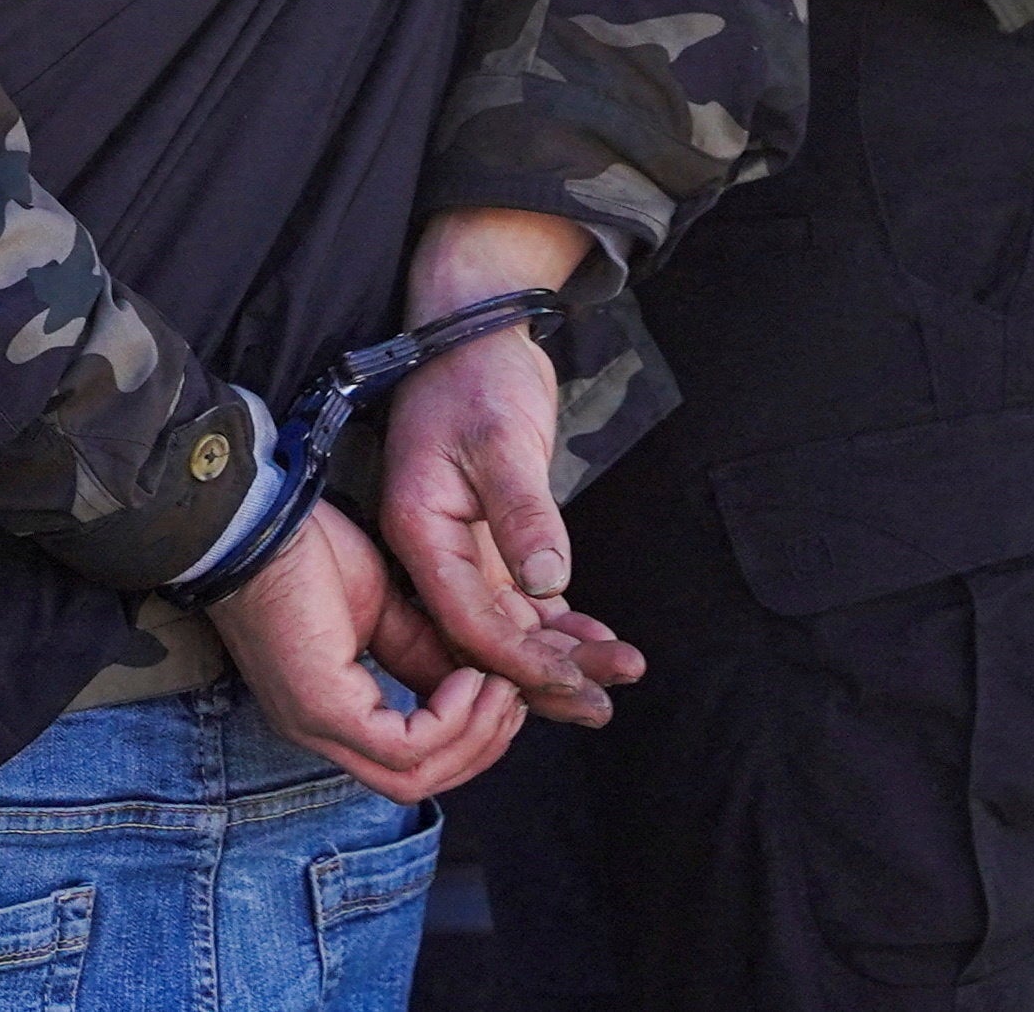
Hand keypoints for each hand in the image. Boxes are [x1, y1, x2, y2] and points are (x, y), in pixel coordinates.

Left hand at [202, 500, 527, 801]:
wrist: (256, 521)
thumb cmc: (306, 551)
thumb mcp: (383, 607)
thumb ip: (423, 652)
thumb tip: (476, 682)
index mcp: (331, 712)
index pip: (410, 762)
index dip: (469, 736)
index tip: (506, 690)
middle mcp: (321, 733)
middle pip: (416, 783)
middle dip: (480, 746)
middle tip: (515, 698)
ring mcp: (318, 726)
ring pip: (413, 776)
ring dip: (474, 736)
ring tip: (502, 687)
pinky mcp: (323, 708)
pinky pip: (403, 746)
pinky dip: (450, 720)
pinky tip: (472, 678)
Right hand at [383, 210, 638, 724]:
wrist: (478, 328)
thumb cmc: (479, 372)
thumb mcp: (501, 436)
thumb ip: (523, 512)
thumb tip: (548, 584)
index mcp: (417, 529)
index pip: (464, 617)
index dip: (516, 658)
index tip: (570, 682)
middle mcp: (430, 550)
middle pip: (483, 636)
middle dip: (543, 675)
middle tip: (602, 704)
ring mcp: (458, 548)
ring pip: (505, 625)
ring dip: (558, 656)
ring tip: (616, 682)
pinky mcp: (488, 540)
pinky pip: (520, 601)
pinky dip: (558, 625)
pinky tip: (600, 645)